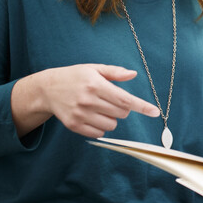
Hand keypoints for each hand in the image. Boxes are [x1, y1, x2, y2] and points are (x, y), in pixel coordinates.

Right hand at [12, 64, 160, 137]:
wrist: (47, 89)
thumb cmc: (75, 77)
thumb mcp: (93, 69)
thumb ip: (114, 72)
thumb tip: (133, 74)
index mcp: (95, 85)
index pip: (124, 99)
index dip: (141, 106)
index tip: (155, 112)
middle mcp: (88, 100)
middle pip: (121, 113)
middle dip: (122, 108)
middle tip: (110, 100)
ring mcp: (80, 115)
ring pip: (112, 125)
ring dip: (111, 118)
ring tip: (99, 108)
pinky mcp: (73, 125)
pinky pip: (99, 133)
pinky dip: (100, 127)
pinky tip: (92, 116)